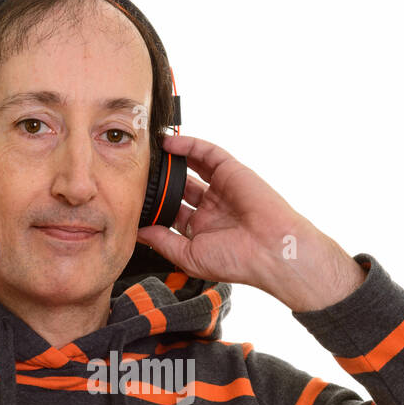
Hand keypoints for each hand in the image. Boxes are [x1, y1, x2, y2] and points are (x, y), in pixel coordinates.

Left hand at [135, 134, 361, 310]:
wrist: (272, 250)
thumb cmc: (236, 261)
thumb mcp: (190, 257)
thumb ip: (163, 242)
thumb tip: (139, 232)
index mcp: (201, 230)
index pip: (171, 213)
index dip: (154, 206)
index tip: (132, 198)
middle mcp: (210, 208)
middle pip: (178, 189)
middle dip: (159, 182)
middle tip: (136, 172)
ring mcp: (221, 188)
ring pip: (190, 168)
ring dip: (170, 161)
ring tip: (148, 152)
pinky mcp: (231, 171)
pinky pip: (206, 152)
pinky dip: (187, 145)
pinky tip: (168, 143)